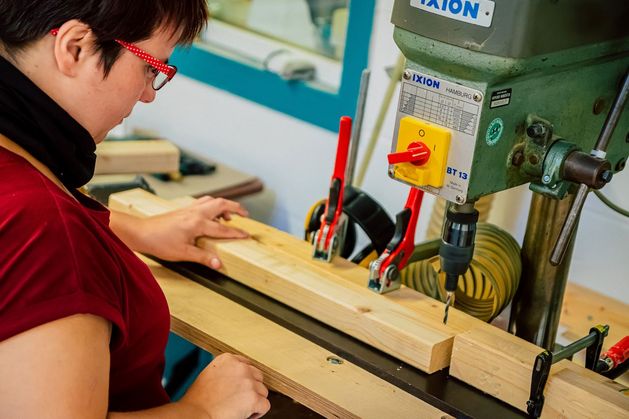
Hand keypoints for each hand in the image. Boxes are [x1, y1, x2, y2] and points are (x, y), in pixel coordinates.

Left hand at [134, 196, 248, 268]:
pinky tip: (211, 214)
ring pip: (212, 200)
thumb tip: (218, 264)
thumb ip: (203, 257)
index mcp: (197, 223)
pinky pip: (203, 202)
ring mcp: (189, 209)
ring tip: (230, 215)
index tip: (247, 235)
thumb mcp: (183, 253)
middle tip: (246, 214)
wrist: (141, 232)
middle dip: (236, 207)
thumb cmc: (159, 242)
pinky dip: (212, 205)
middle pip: (221, 204)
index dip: (237, 232)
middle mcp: (195, 212)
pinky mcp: (184, 209)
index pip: (223, 228)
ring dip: (224, 205)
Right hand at [178, 353, 269, 418]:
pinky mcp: (253, 398)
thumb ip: (226, 372)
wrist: (195, 413)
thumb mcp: (210, 375)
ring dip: (255, 400)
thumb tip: (237, 379)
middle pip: (258, 377)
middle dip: (252, 389)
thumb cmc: (198, 400)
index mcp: (228, 359)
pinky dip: (258, 412)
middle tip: (240, 400)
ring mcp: (248, 382)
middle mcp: (240, 367)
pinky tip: (246, 415)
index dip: (245, 379)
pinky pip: (265, 405)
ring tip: (241, 408)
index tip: (240, 388)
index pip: (247, 365)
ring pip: (263, 392)